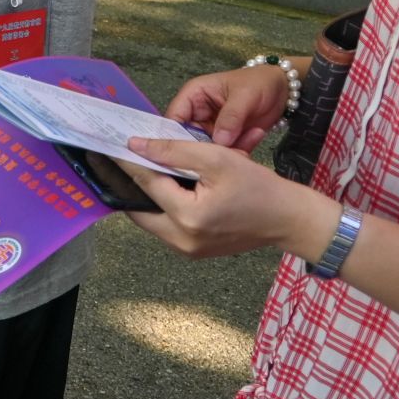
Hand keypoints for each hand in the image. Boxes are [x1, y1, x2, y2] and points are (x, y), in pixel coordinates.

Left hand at [115, 137, 340, 261]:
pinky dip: (163, 207)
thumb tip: (136, 146)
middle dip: (132, 183)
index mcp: (187, 217)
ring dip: (147, 196)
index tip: (109, 146)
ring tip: (145, 169)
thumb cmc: (259, 187)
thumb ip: (173, 151)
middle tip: (124, 159)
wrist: (289, 219)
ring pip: (151, 219)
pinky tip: (167, 186)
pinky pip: (166, 227)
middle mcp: (181, 240)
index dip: (128, 161)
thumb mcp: (217, 158)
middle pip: (140, 208)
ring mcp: (186, 250)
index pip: (146, 183)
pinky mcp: (193, 252)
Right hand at [165, 65, 294, 150]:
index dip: (172, 136)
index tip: (181, 154)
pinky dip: (234, 154)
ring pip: (205, 149)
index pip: (173, 118)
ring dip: (220, 154)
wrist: (283, 90)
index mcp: (193, 96)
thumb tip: (219, 141)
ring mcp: (211, 128)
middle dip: (200, 150)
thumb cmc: (259, 83)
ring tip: (238, 152)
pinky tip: (247, 149)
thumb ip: (230, 117)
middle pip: (186, 138)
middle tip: (216, 159)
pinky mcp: (226, 139)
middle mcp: (197, 113)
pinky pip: (224, 152)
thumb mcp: (244, 96)